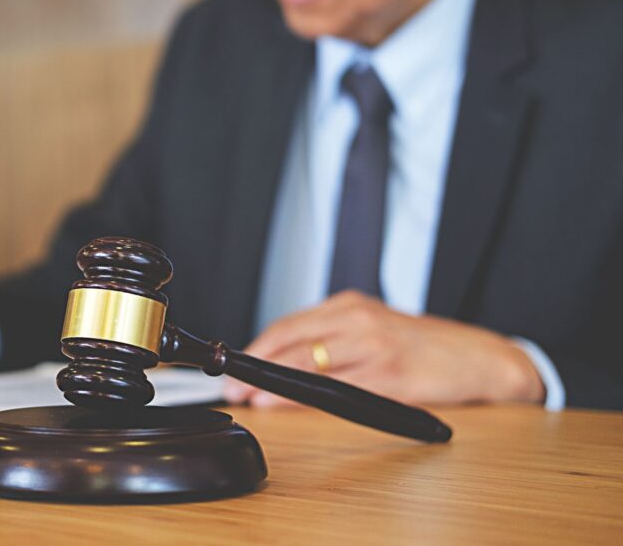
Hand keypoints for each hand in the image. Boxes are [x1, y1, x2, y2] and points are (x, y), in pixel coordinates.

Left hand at [222, 290, 545, 407]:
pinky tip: (285, 403)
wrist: (479, 357)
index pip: (290, 324)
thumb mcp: (372, 329)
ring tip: (249, 396)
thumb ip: (331, 339)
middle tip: (229, 384)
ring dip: (273, 382)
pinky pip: (338, 389)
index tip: (232, 364)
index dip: (257, 345)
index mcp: (351, 306)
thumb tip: (281, 363)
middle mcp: (359, 320)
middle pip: (293, 341)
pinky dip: (304, 397)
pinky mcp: (391, 376)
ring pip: (310, 363)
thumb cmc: (422, 347)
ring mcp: (375, 347)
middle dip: (256, 364)